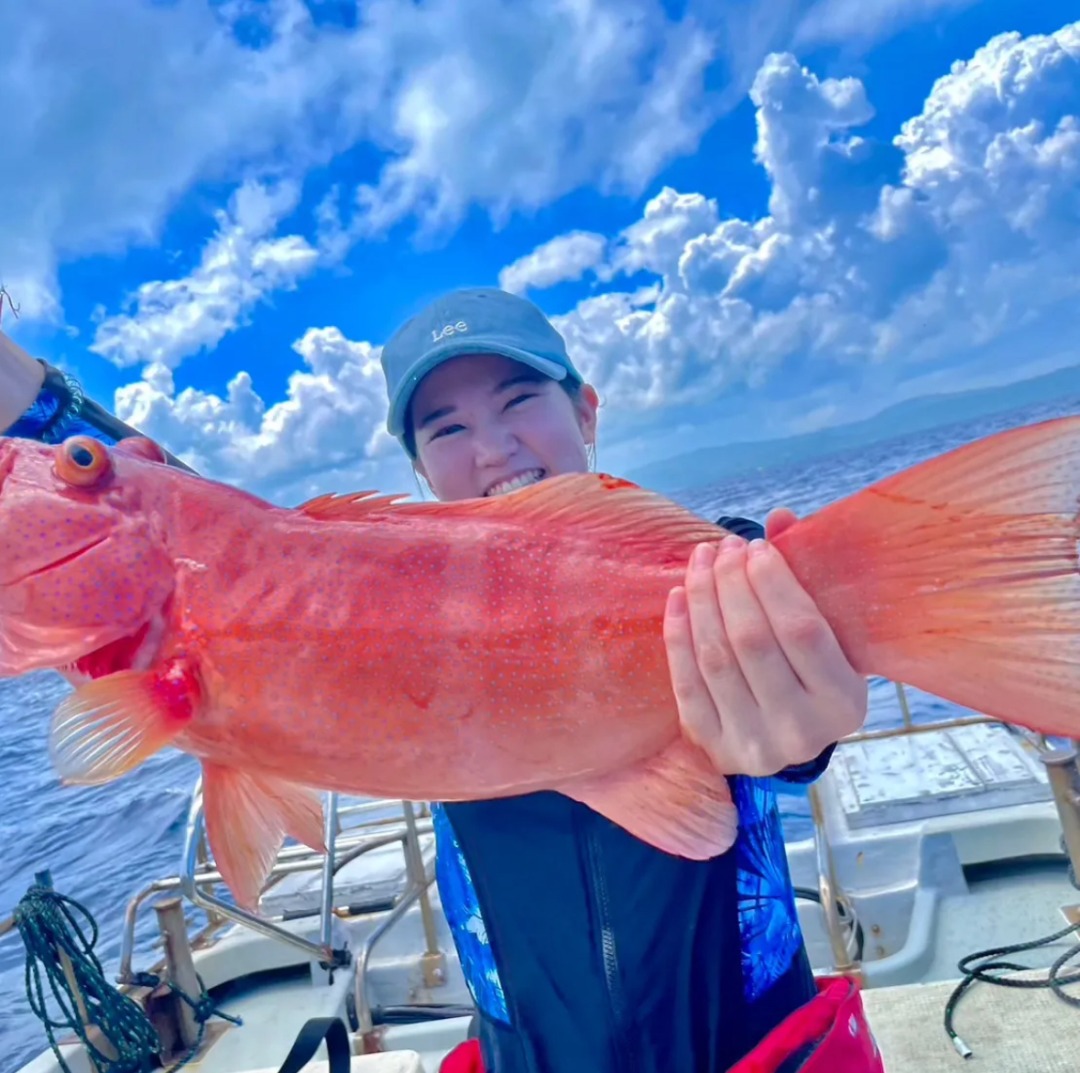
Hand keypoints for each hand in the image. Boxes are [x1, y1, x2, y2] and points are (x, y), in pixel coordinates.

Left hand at [662, 508, 867, 776]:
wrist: (790, 747)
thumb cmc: (812, 678)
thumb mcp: (832, 641)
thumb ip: (809, 580)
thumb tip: (780, 518)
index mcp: (842, 702)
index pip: (803, 630)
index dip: (773, 581)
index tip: (756, 546)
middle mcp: (800, 730)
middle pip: (752, 640)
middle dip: (731, 583)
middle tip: (724, 548)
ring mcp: (754, 744)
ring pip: (715, 657)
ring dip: (702, 599)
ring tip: (700, 561)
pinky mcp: (714, 747)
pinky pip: (686, 684)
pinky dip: (678, 635)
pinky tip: (677, 596)